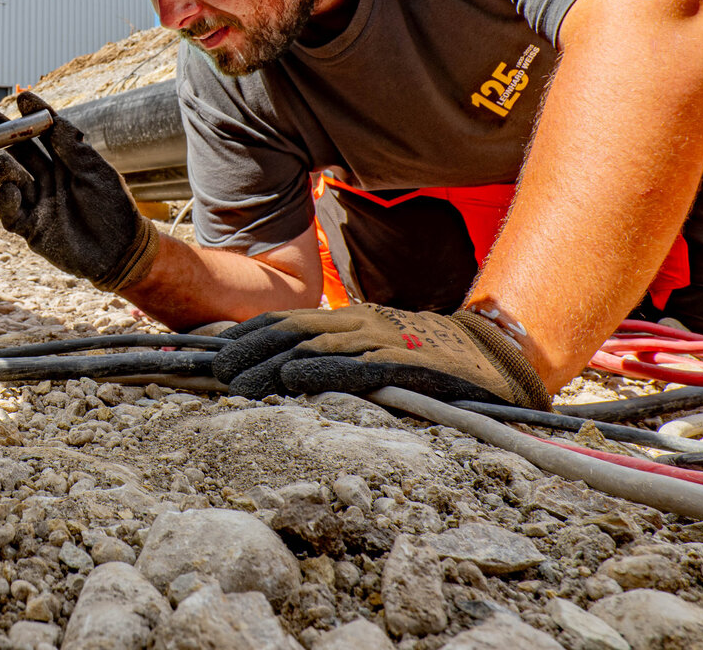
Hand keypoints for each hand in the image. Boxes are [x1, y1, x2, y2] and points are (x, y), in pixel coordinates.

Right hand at [0, 91, 159, 294]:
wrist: (120, 254)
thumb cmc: (115, 210)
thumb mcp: (97, 173)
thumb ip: (73, 148)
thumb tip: (54, 120)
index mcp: (69, 163)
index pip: (47, 134)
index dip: (34, 116)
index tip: (21, 98)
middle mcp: (51, 179)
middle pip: (22, 152)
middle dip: (5, 135)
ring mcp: (40, 203)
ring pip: (13, 180)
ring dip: (4, 168)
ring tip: (2, 161)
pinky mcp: (32, 228)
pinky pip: (10, 212)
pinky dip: (5, 200)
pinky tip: (10, 191)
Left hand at [211, 303, 551, 409]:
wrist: (489, 360)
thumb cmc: (424, 359)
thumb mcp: (371, 351)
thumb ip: (333, 356)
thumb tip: (284, 374)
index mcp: (348, 318)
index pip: (284, 320)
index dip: (246, 335)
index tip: (213, 355)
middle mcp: (358, 322)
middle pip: (290, 331)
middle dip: (248, 351)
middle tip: (216, 374)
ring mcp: (380, 340)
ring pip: (315, 346)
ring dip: (271, 365)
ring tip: (239, 384)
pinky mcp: (403, 363)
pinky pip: (356, 365)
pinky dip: (322, 370)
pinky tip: (294, 378)